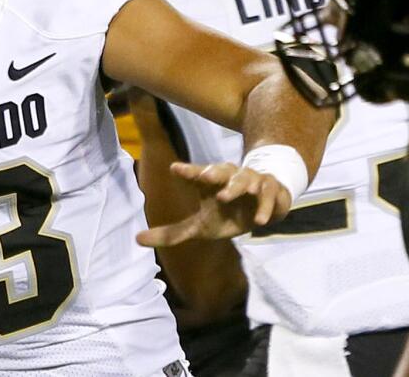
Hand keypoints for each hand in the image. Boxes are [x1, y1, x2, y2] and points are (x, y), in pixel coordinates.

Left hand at [137, 161, 292, 246]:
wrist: (263, 210)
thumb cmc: (225, 215)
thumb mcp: (199, 227)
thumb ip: (171, 233)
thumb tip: (137, 239)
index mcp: (209, 183)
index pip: (197, 174)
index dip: (187, 171)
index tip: (175, 169)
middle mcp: (229, 178)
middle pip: (221, 171)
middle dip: (213, 173)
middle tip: (204, 177)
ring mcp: (251, 182)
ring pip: (245, 179)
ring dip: (237, 186)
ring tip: (226, 196)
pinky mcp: (271, 191)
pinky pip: (268, 196)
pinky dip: (265, 207)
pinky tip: (260, 222)